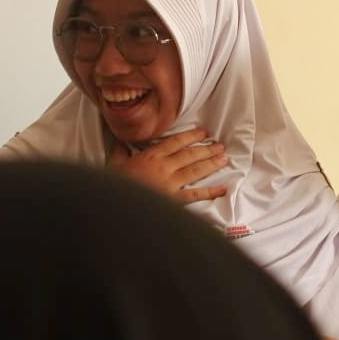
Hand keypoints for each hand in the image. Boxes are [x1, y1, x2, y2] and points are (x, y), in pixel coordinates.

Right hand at [108, 127, 228, 203]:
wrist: (114, 206)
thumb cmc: (114, 185)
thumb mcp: (114, 164)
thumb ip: (120, 150)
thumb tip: (120, 139)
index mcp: (151, 156)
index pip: (176, 142)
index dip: (192, 136)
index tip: (204, 132)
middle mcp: (163, 167)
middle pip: (190, 154)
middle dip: (207, 149)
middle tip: (220, 145)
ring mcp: (170, 183)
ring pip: (196, 170)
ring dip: (212, 164)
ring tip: (224, 158)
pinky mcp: (173, 200)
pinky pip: (195, 195)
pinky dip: (210, 192)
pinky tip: (222, 189)